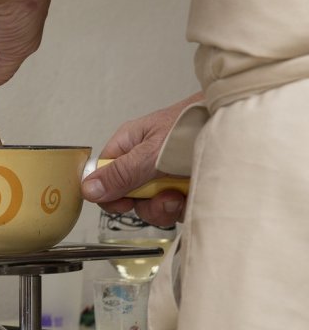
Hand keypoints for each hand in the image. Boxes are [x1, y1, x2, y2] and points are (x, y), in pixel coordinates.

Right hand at [82, 93, 202, 226]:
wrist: (239, 120)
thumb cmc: (197, 122)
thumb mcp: (153, 152)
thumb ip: (122, 173)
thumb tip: (89, 189)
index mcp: (130, 144)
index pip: (103, 174)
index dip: (109, 192)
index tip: (124, 202)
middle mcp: (145, 160)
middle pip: (128, 196)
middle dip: (146, 203)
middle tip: (162, 196)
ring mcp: (166, 175)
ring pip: (152, 206)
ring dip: (167, 207)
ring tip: (182, 194)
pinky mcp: (186, 187)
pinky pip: (176, 209)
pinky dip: (185, 207)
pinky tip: (195, 193)